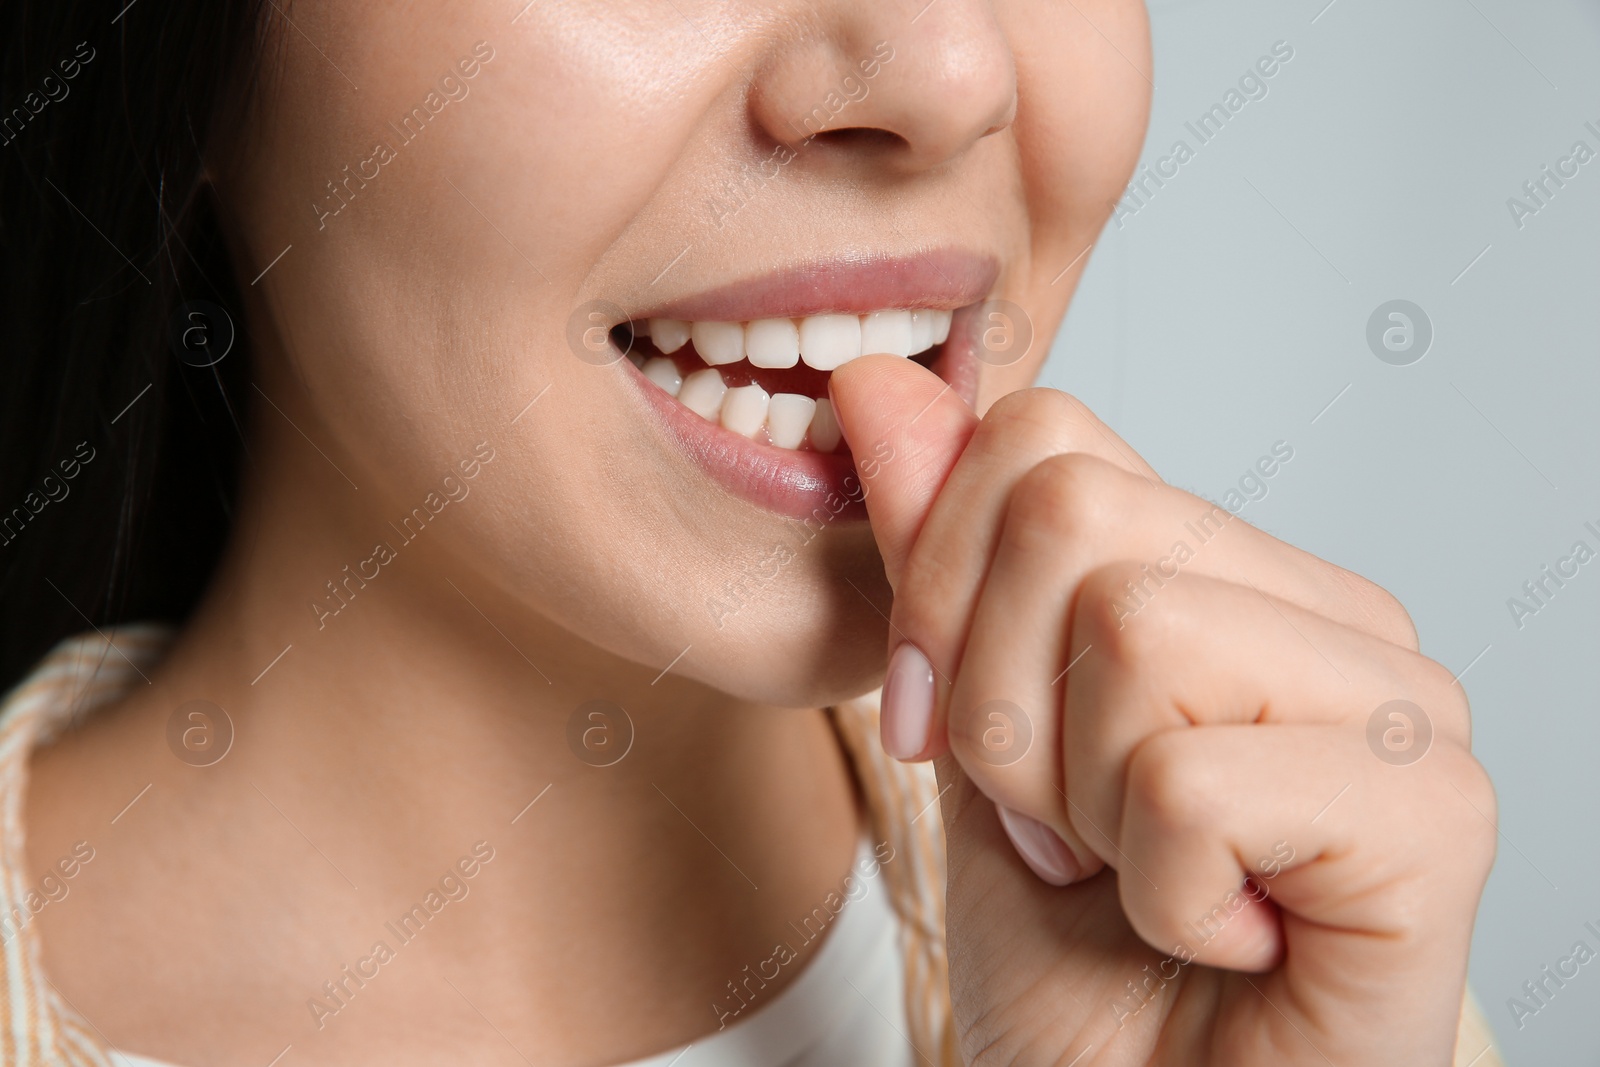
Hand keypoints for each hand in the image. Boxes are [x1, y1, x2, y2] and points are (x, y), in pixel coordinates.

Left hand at [829, 355, 1495, 1065]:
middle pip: (1067, 513)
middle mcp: (1334, 616)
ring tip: (1136, 878)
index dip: (942, 595)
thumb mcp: (965, 733)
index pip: (1045, 442)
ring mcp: (1401, 706)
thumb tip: (876, 378)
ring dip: (1075, 801)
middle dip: (998, 709)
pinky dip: (1157, 891)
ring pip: (1129, 627)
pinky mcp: (1434, 820)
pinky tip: (1222, 935)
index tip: (948, 735)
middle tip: (1064, 832)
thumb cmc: (1071, 956)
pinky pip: (1189, 779)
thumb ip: (937, 556)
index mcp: (1234, 574)